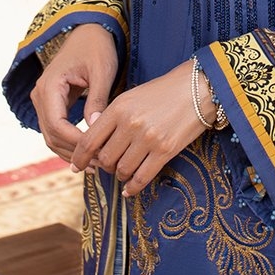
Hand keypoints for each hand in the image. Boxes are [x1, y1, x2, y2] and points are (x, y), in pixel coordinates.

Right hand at [30, 24, 118, 161]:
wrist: (88, 32)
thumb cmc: (97, 47)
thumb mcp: (101, 71)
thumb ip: (97, 99)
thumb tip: (95, 129)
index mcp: (50, 85)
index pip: (56, 124)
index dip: (75, 142)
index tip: (97, 152)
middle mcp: (40, 95)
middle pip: (51, 135)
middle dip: (74, 151)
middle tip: (100, 163)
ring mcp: (43, 100)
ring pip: (51, 136)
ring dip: (71, 151)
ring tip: (96, 163)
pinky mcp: (51, 103)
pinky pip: (56, 129)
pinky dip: (69, 142)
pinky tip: (89, 151)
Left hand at [69, 61, 209, 196]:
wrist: (199, 87)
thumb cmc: (164, 90)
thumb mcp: (132, 95)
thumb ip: (112, 117)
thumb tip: (92, 140)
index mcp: (119, 107)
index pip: (89, 140)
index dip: (78, 157)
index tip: (75, 165)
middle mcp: (130, 124)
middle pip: (105, 159)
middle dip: (104, 166)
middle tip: (110, 164)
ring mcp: (148, 139)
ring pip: (122, 170)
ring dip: (120, 175)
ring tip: (124, 170)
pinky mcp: (165, 151)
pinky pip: (142, 177)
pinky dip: (133, 187)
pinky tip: (130, 188)